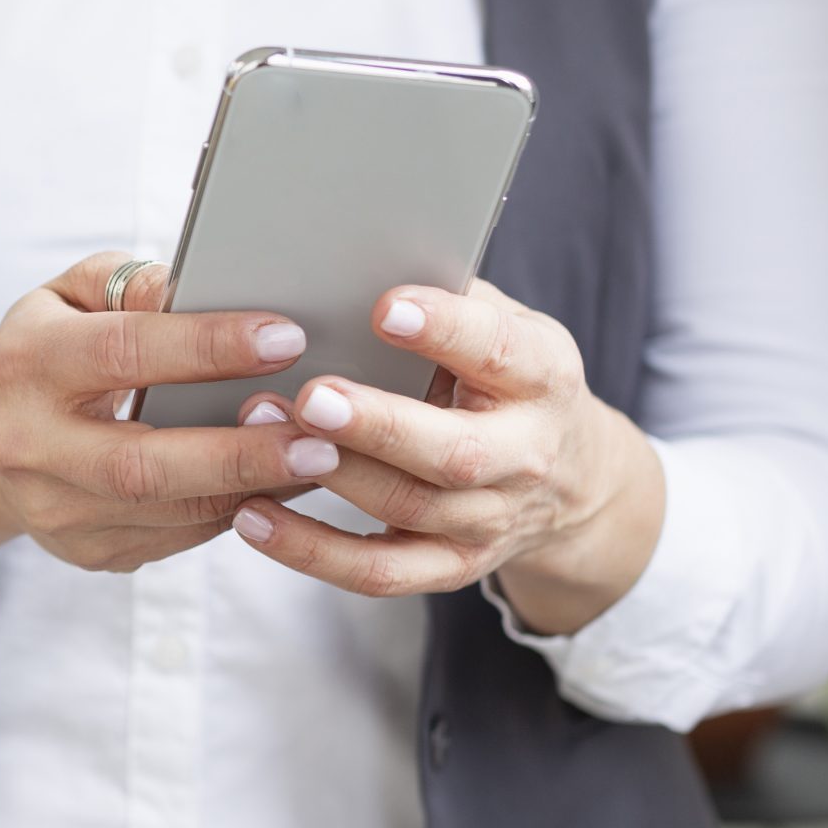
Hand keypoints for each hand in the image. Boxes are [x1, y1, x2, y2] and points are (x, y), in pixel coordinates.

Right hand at [0, 251, 328, 573]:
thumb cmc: (50, 347)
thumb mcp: (71, 294)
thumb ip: (133, 284)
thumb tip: (201, 287)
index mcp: (26, 362)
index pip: (122, 353)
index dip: (206, 347)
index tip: (286, 335)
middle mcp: (29, 444)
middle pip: (143, 462)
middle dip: (241, 452)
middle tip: (323, 436)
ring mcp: (55, 510)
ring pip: (169, 512)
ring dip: (253, 489)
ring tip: (325, 460)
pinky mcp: (86, 552)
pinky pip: (177, 539)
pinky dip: (237, 513)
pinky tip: (282, 487)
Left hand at [226, 278, 664, 633]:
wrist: (576, 479)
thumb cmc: (509, 377)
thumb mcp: (507, 326)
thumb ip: (447, 298)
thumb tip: (353, 254)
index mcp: (541, 378)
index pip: (499, 352)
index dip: (447, 330)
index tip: (387, 306)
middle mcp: (523, 456)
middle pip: (453, 453)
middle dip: (378, 425)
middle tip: (310, 395)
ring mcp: (488, 520)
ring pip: (408, 509)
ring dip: (330, 473)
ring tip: (257, 430)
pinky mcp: (451, 566)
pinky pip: (378, 573)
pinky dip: (311, 552)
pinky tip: (251, 516)